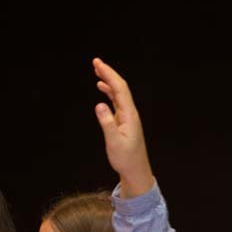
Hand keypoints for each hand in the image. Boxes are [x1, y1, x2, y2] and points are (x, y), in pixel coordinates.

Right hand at [92, 58, 153, 197]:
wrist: (136, 170)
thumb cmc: (125, 158)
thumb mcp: (114, 142)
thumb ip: (107, 123)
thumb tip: (99, 104)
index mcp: (129, 115)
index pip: (119, 89)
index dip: (109, 75)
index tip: (98, 64)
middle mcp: (130, 112)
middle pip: (120, 87)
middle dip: (108, 73)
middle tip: (95, 62)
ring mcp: (127, 116)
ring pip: (118, 93)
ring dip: (108, 81)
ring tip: (97, 71)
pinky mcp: (124, 121)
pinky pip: (116, 101)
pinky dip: (109, 92)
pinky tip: (102, 89)